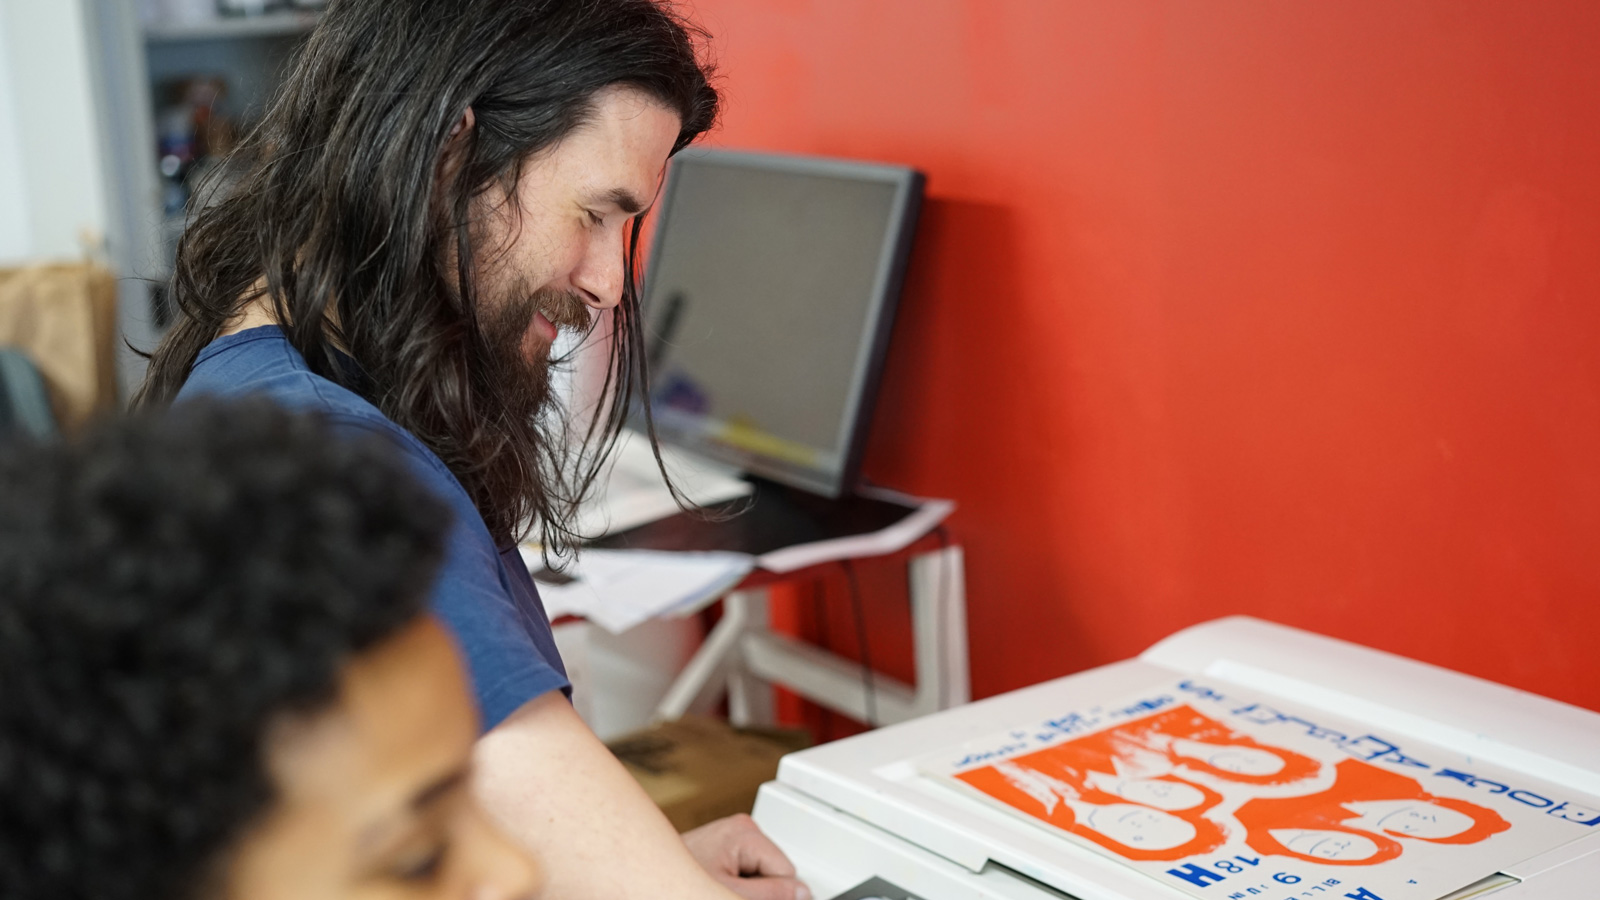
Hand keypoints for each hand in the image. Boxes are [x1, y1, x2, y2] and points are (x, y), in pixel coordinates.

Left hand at [682, 814, 810, 899]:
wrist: (644, 874)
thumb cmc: (674, 883)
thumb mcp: (731, 894)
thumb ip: (771, 894)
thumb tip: (804, 892)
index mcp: (745, 832)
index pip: (786, 870)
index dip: (774, 893)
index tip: (749, 895)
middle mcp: (740, 827)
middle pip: (774, 869)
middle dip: (759, 887)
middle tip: (727, 892)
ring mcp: (730, 834)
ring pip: (760, 870)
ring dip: (746, 885)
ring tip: (715, 886)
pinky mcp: (721, 844)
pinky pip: (744, 867)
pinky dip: (734, 880)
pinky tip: (712, 882)